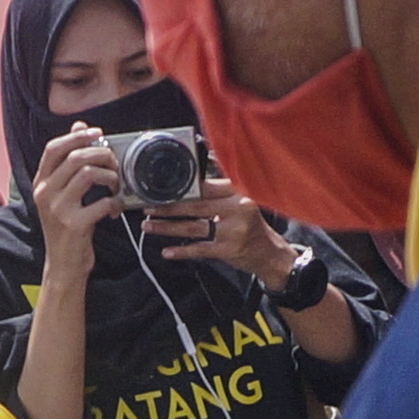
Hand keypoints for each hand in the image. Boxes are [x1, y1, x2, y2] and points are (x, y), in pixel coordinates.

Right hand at [31, 132, 119, 283]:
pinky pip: (102, 202)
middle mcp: (45, 194)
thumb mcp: (62, 195)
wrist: (63, 265)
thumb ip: (69, 164)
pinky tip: (114, 209)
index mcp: (40, 183)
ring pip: (88, 173)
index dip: (77, 136)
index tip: (98, 134)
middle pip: (75, 157)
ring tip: (115, 187)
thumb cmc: (66, 228)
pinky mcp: (74, 225)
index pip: (53, 148)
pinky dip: (115, 203)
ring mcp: (58, 209)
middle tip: (114, 164)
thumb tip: (80, 127)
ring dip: (110, 177)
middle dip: (102, 155)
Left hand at [148, 183, 291, 286]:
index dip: (181, 189)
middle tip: (149, 208)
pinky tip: (167, 251)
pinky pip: (200, 249)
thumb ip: (220, 186)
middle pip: (195, 206)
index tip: (161, 190)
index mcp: (238, 193)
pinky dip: (182, 251)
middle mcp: (237, 209)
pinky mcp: (228, 250)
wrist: (270, 253)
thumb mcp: (242, 199)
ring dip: (168, 228)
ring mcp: (233, 231)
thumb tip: (200, 165)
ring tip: (149, 226)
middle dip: (168, 208)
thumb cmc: (251, 225)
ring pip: (193, 228)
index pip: (205, 187)